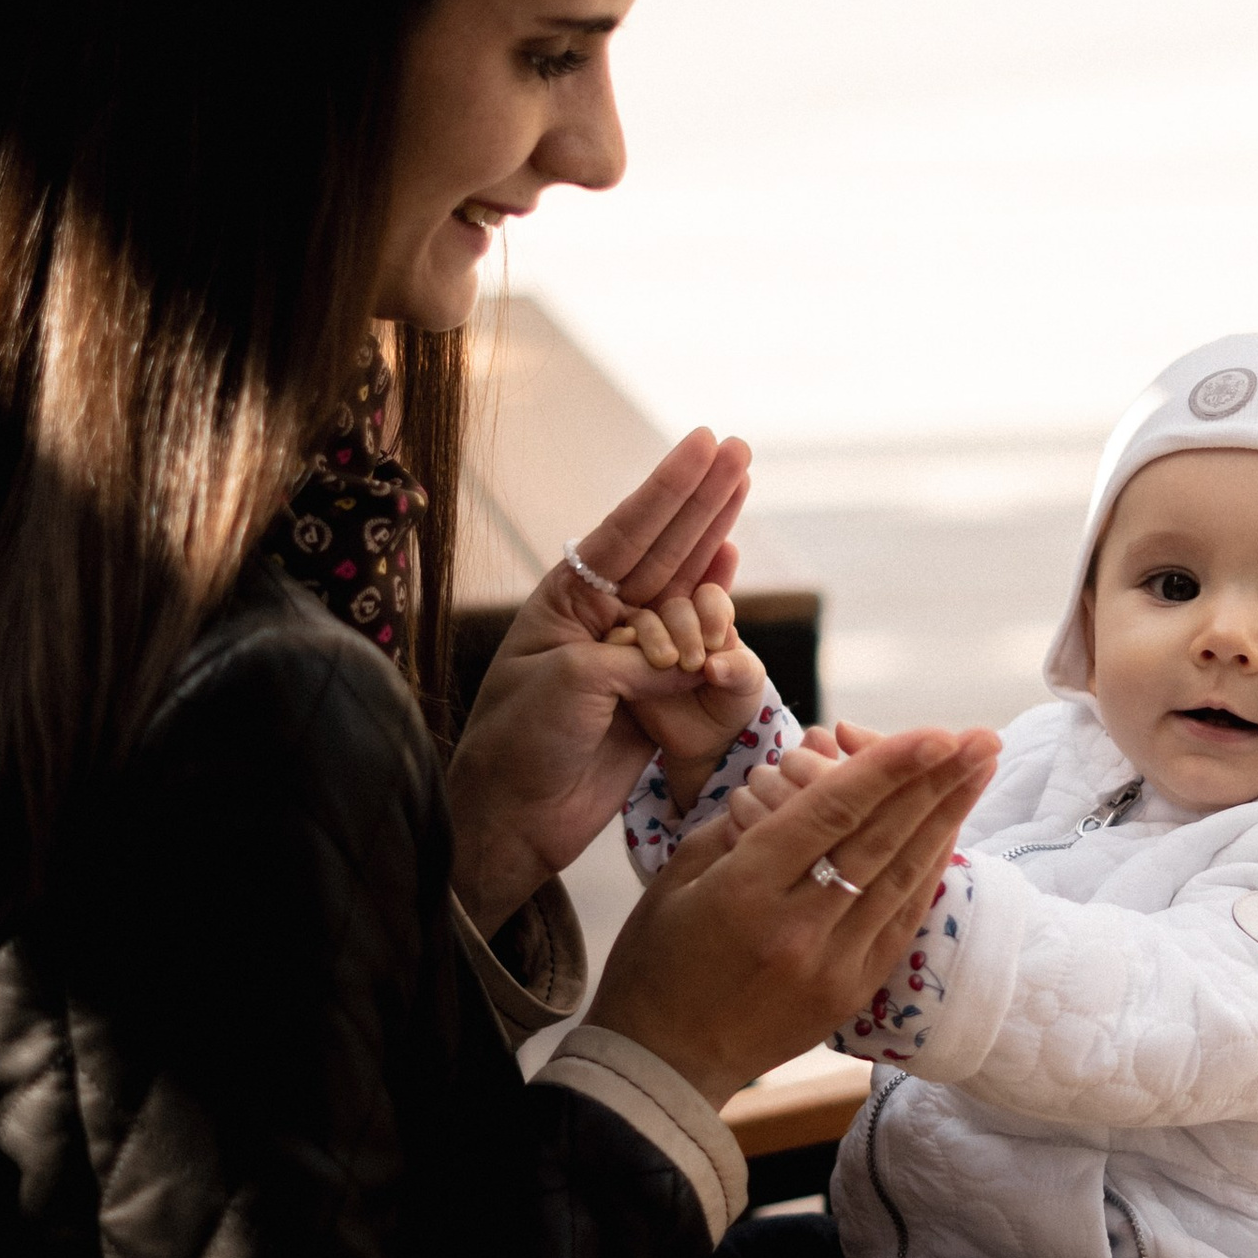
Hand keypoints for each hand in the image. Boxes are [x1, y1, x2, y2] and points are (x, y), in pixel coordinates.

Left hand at [446, 426, 749, 931]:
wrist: (514, 816)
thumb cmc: (522, 742)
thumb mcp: (576, 685)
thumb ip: (641, 660)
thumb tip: (699, 662)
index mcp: (566, 600)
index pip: (627, 531)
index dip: (669, 487)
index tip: (705, 440)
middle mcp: (599, 616)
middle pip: (662, 543)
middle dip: (701, 495)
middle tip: (738, 446)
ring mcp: (628, 651)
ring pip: (681, 581)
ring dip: (714, 532)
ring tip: (743, 481)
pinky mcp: (653, 693)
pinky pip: (694, 638)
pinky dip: (715, 599)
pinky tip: (730, 557)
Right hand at [591, 725, 998, 1109]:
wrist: (664, 1066)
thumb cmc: (656, 965)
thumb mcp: (677, 880)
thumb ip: (738, 826)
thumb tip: (795, 784)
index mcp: (746, 890)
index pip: (831, 813)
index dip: (888, 768)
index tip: (935, 732)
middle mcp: (798, 928)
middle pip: (881, 840)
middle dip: (937, 783)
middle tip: (981, 738)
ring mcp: (832, 966)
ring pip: (902, 879)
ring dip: (947, 820)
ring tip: (980, 771)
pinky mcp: (851, 992)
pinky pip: (901, 921)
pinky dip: (928, 872)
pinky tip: (950, 834)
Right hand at [606, 584, 769, 795]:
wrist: (706, 739)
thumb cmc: (731, 701)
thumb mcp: (747, 684)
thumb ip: (740, 669)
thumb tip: (713, 666)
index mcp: (711, 620)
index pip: (708, 597)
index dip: (711, 612)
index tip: (715, 641)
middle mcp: (678, 625)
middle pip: (675, 606)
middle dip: (684, 628)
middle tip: (693, 662)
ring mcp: (650, 642)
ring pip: (643, 621)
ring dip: (654, 636)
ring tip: (668, 663)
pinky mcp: (624, 662)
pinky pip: (616, 644)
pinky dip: (623, 646)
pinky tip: (634, 665)